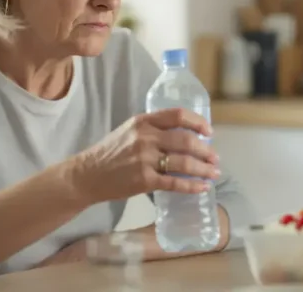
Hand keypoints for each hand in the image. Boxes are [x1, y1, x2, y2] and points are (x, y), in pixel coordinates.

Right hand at [73, 108, 219, 205]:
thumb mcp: (129, 130)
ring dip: (203, 169)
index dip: (198, 122)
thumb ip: (153, 129)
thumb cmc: (110, 152)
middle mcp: (145, 137)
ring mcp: (145, 159)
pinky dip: (192, 186)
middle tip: (215, 158)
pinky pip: (175, 182)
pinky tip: (202, 187)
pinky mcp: (144, 180)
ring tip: (214, 173)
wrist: (87, 174)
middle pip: (186, 140)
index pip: (177, 115)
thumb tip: (186, 135)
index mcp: (143, 121)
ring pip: (184, 162)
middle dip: (205, 150)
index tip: (209, 132)